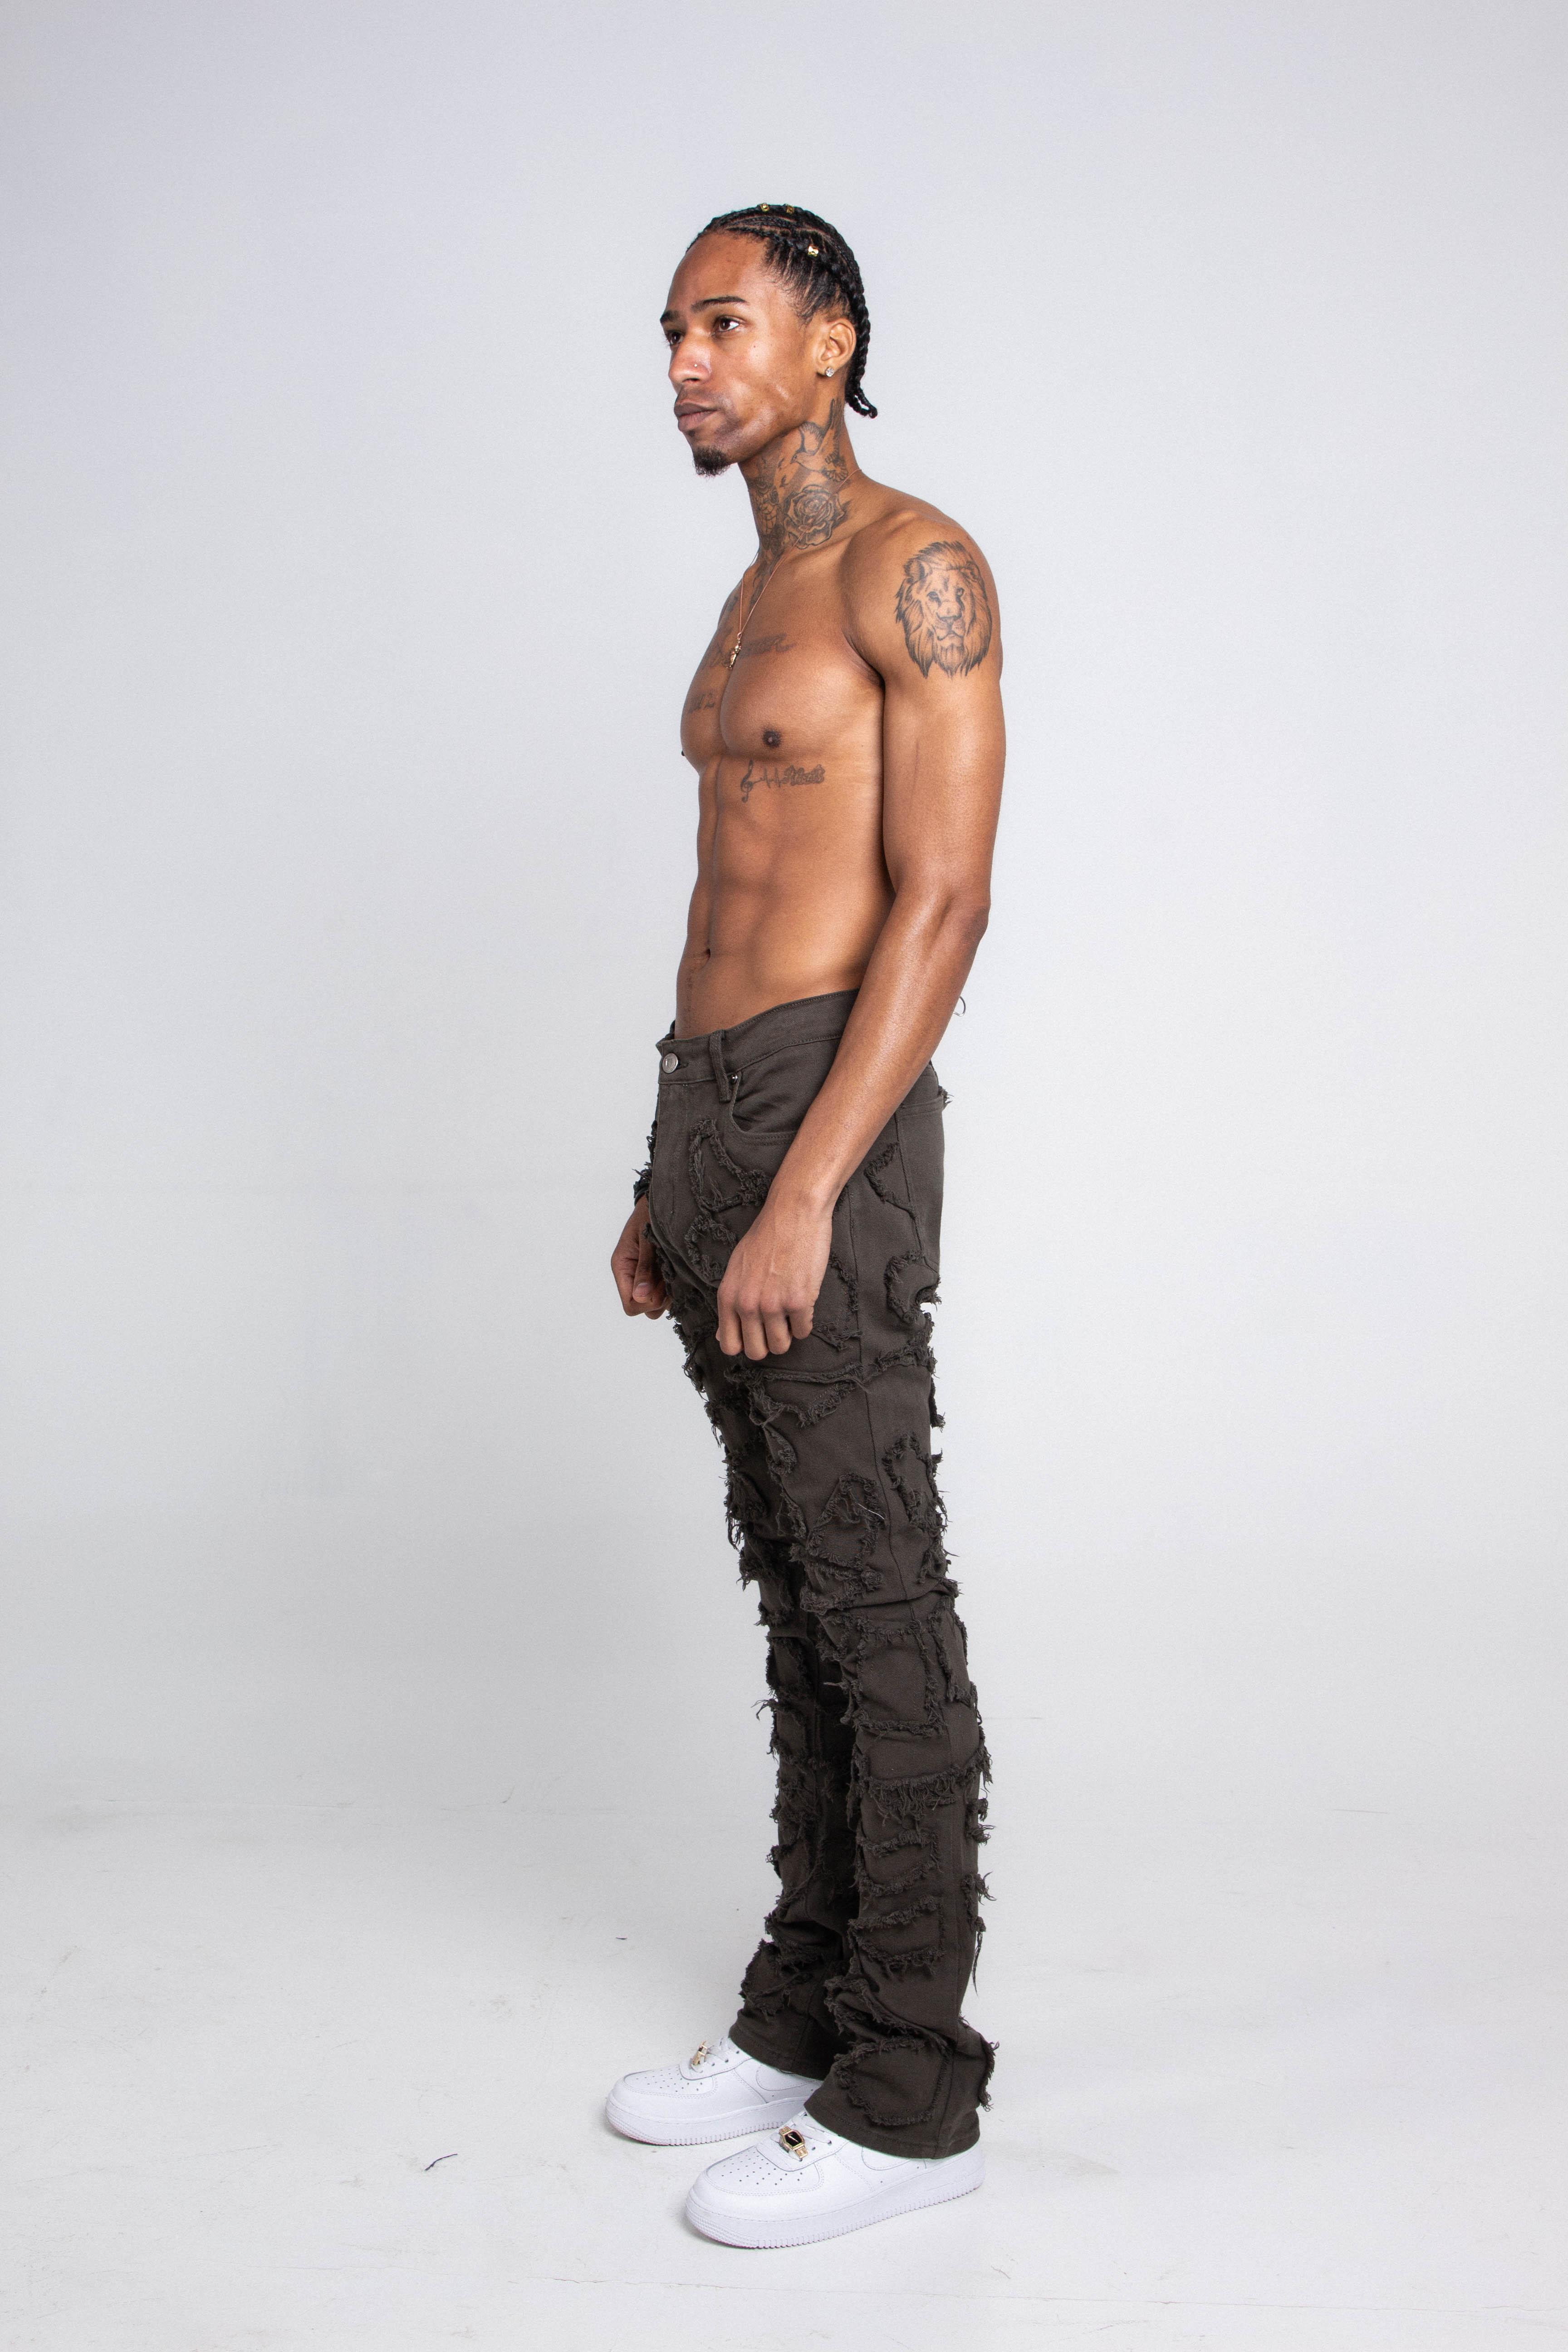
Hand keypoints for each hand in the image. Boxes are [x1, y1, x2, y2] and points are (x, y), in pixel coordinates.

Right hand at [611, 1201, 667, 1319]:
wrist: (660, 1200)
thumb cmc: (650, 1214)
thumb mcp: (647, 1240)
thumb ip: (645, 1268)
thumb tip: (641, 1296)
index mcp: (622, 1268)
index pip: (630, 1305)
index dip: (646, 1303)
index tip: (661, 1288)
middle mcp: (631, 1276)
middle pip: (643, 1307)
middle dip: (658, 1300)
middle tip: (671, 1281)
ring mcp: (645, 1276)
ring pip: (655, 1303)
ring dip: (667, 1294)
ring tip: (675, 1273)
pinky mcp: (658, 1273)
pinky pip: (664, 1292)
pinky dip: (672, 1287)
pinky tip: (679, 1272)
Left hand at [717, 1189, 832, 1358]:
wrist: (794, 1212)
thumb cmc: (767, 1237)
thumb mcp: (736, 1269)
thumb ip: (730, 1303)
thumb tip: (721, 1336)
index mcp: (728, 1296)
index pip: (729, 1346)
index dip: (745, 1344)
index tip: (757, 1333)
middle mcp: (747, 1304)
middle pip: (756, 1352)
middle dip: (769, 1343)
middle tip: (778, 1323)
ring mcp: (772, 1304)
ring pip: (781, 1346)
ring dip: (788, 1333)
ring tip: (790, 1311)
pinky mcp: (799, 1301)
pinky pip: (803, 1331)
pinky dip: (805, 1321)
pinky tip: (804, 1300)